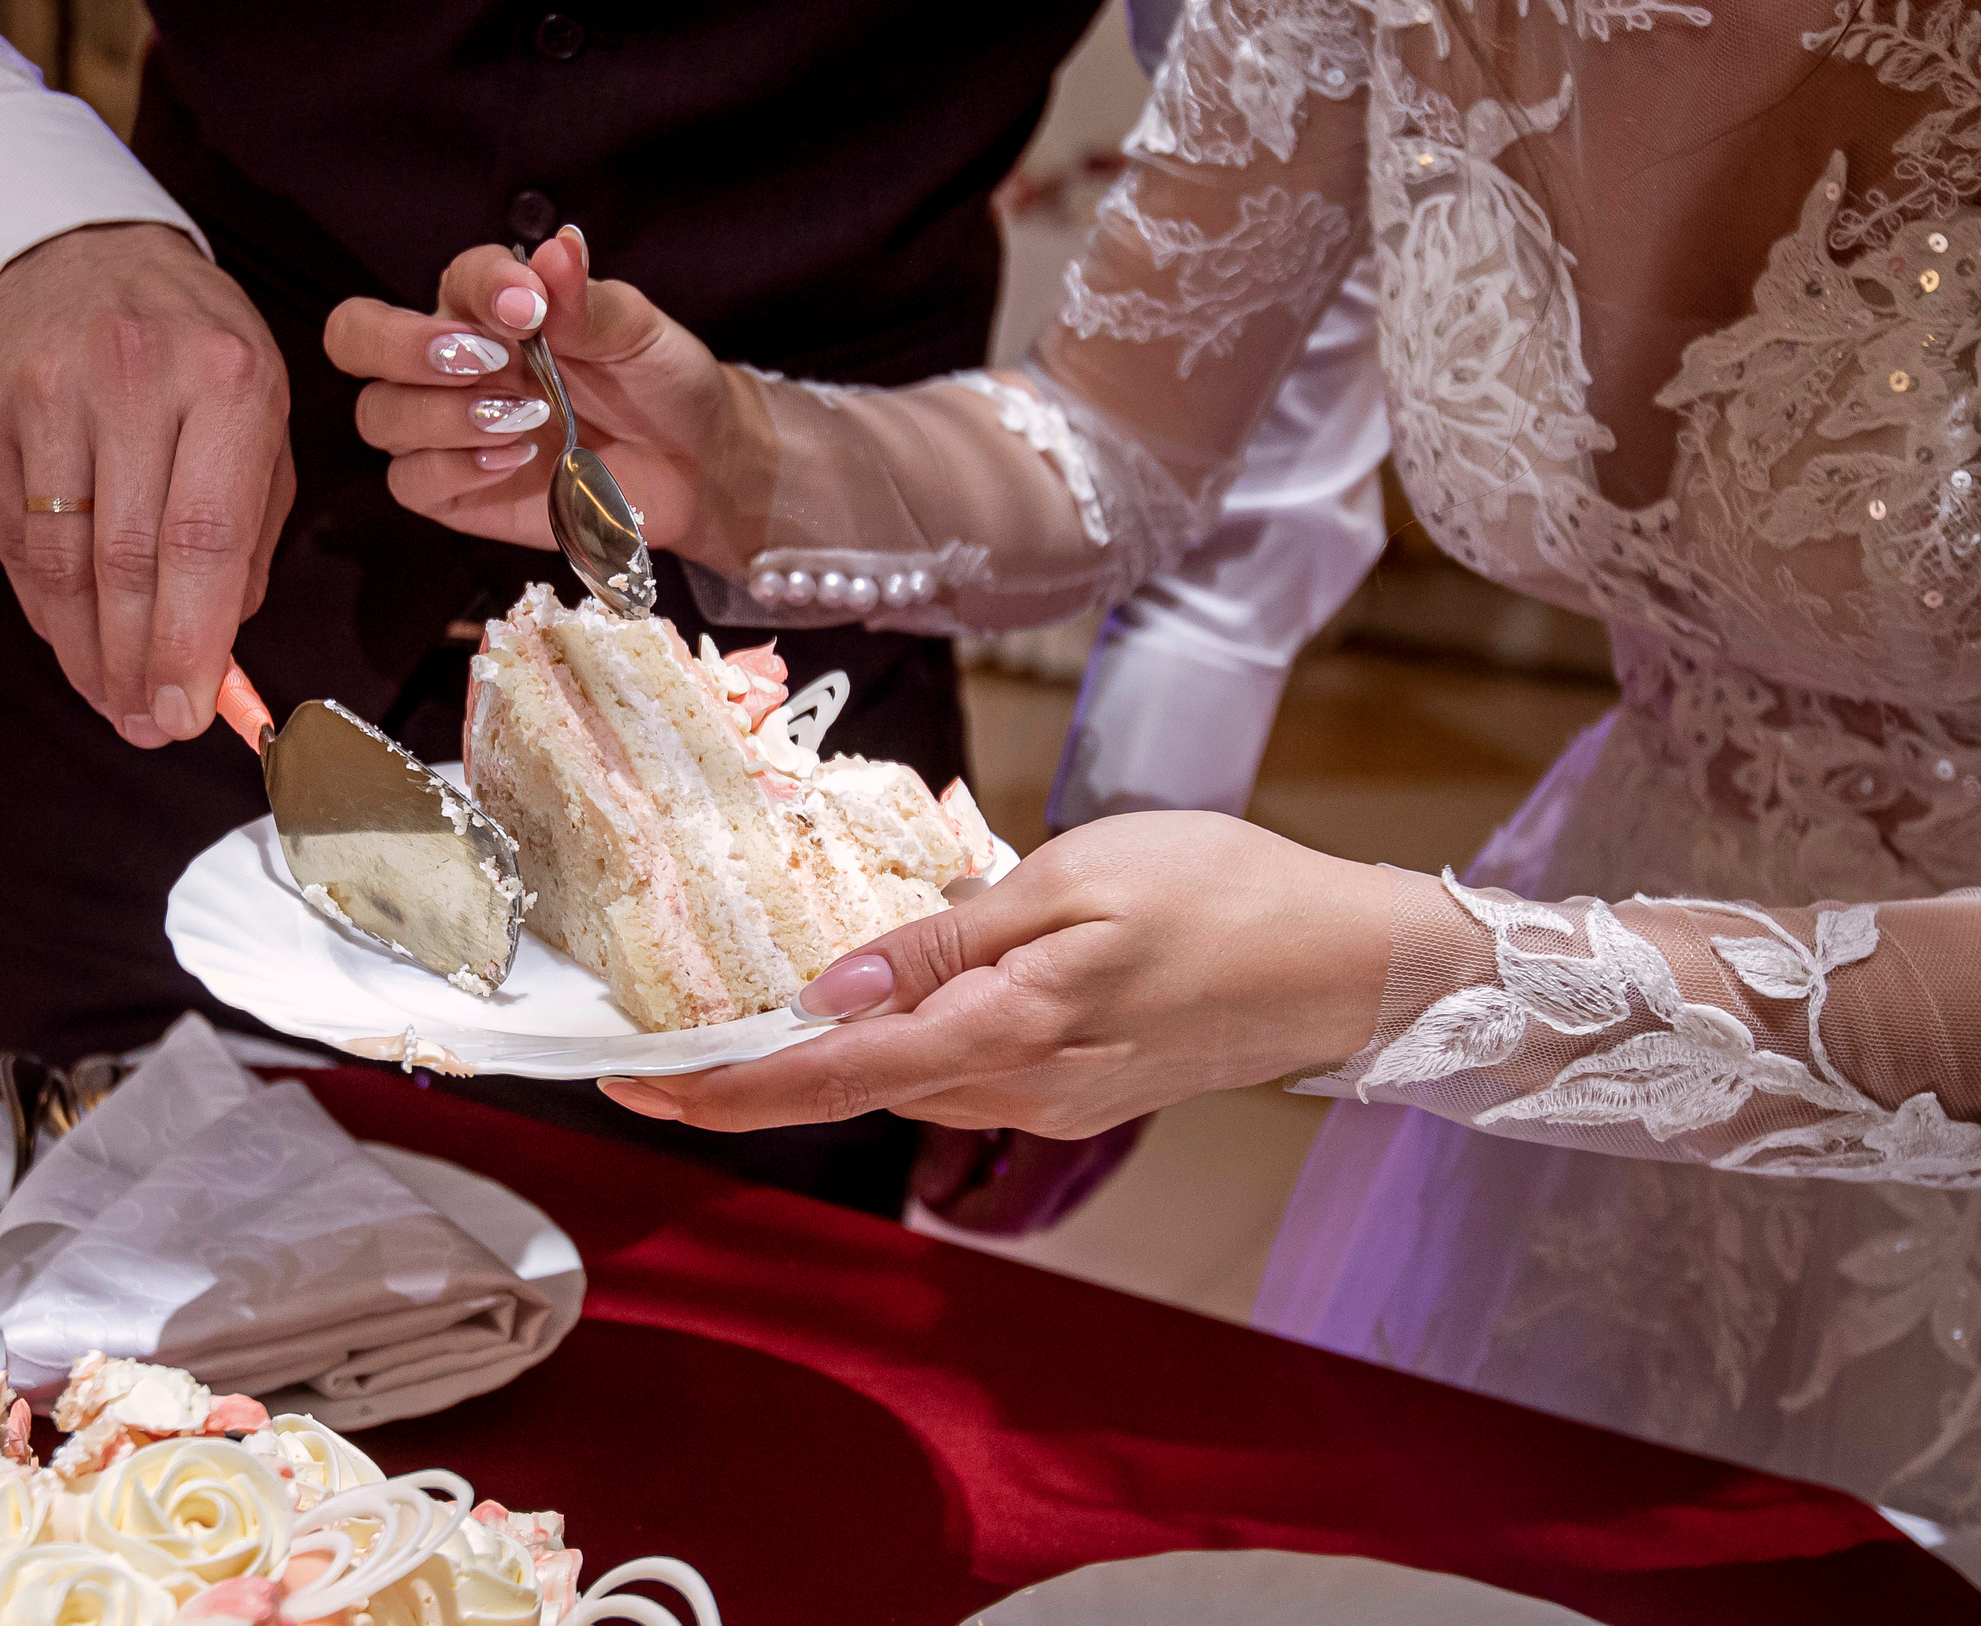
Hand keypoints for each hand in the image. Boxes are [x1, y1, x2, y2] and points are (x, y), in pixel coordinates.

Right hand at [0, 222, 293, 747]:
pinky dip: (45, 606)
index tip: (191, 715)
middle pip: (127, 562)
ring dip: (86, 651)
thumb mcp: (257, 417)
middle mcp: (134, 379)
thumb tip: (219, 653)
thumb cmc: (194, 352)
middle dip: (139, 664)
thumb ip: (250, 534)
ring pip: (60, 560)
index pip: (205, 539)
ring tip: (114, 703)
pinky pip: (14, 536)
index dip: (193, 641)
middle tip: (150, 728)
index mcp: (228, 380)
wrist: (82, 247)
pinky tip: (74, 643)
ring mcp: (46, 389)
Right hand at [321, 230, 756, 565]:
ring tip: (524, 419)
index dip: (482, 285)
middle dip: (401, 344)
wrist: (693, 464)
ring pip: (379, 414)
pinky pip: (408, 481)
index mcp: (487, 307)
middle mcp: (450, 362)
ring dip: (441, 414)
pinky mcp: (453, 491)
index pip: (453, 280)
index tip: (529, 306)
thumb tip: (559, 249)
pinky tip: (514, 460)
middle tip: (483, 359)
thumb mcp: (638, 333)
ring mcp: (444, 428)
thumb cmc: (659, 382)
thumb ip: (587, 301)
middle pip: (356, 337)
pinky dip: (451, 467)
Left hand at [598, 813, 1395, 1136]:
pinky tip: (860, 1011)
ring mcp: (1045, 1098)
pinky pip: (952, 1073)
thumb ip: (946, 941)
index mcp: (1002, 1033)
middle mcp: (1013, 1088)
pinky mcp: (1072, 1087)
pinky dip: (883, 1050)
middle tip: (647, 1053)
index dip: (723, 1085)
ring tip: (726, 1028)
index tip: (634, 1078)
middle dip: (742, 1080)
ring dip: (808, 1066)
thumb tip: (831, 987)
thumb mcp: (1073, 883)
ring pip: (898, 1083)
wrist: (1346, 961)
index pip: (829, 1074)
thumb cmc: (1221, 893)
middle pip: (847, 1092)